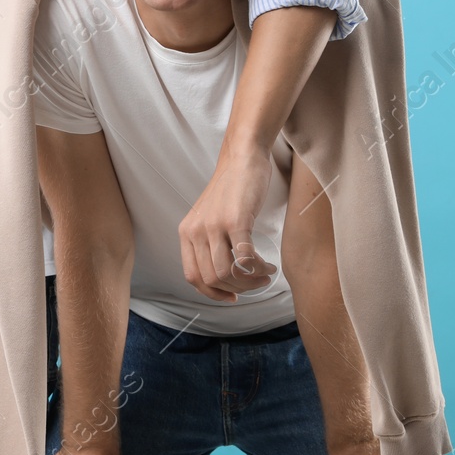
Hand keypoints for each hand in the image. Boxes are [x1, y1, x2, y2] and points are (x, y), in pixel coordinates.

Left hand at [179, 143, 276, 300]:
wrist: (242, 158)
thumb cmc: (231, 188)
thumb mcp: (209, 217)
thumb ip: (209, 242)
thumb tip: (224, 276)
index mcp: (187, 233)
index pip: (193, 277)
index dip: (213, 293)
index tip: (231, 296)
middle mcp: (196, 231)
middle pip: (212, 279)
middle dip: (237, 289)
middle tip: (256, 283)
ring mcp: (214, 226)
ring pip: (227, 274)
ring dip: (250, 282)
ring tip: (264, 274)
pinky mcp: (235, 220)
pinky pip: (245, 258)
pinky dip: (258, 269)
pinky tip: (268, 266)